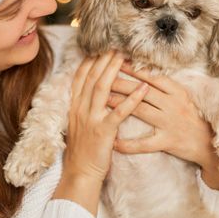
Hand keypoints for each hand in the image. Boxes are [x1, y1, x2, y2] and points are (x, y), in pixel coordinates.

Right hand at [52, 51, 149, 213]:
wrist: (81, 172)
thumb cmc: (83, 148)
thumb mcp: (78, 122)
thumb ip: (83, 104)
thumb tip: (91, 87)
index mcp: (75, 105)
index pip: (81, 77)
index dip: (91, 60)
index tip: (101, 47)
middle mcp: (80, 108)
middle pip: (92, 77)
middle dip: (104, 59)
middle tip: (116, 45)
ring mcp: (91, 119)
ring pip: (102, 89)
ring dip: (115, 71)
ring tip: (126, 58)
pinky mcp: (103, 131)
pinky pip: (119, 112)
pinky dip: (132, 99)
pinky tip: (144, 88)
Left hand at [107, 61, 218, 190]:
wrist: (209, 144)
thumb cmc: (193, 118)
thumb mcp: (182, 97)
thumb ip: (165, 86)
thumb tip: (143, 71)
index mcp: (177, 92)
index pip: (152, 77)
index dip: (134, 69)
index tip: (117, 62)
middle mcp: (173, 105)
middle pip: (142, 92)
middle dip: (120, 84)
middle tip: (102, 78)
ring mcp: (170, 124)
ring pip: (141, 111)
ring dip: (120, 105)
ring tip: (102, 100)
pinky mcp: (168, 142)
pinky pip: (145, 144)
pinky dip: (128, 145)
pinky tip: (113, 142)